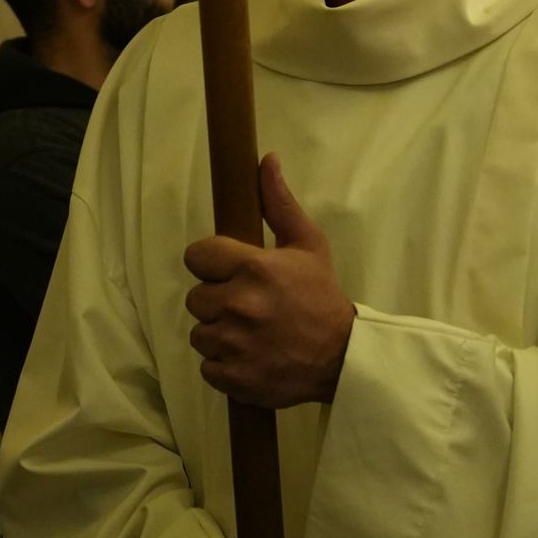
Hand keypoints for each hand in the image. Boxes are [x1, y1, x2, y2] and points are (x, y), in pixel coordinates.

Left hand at [183, 155, 353, 408]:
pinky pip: (207, 366)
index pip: (196, 256)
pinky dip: (224, 364)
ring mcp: (233, 344)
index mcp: (253, 268)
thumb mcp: (308, 245)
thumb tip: (266, 159)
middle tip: (247, 305)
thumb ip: (279, 204)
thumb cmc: (321, 297)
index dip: (211, 263)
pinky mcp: (232, 377)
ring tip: (250, 333)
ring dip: (219, 333)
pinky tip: (249, 356)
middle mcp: (238, 304)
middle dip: (217, 300)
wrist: (342, 358)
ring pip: (200, 333)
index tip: (230, 271)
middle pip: (195, 297)